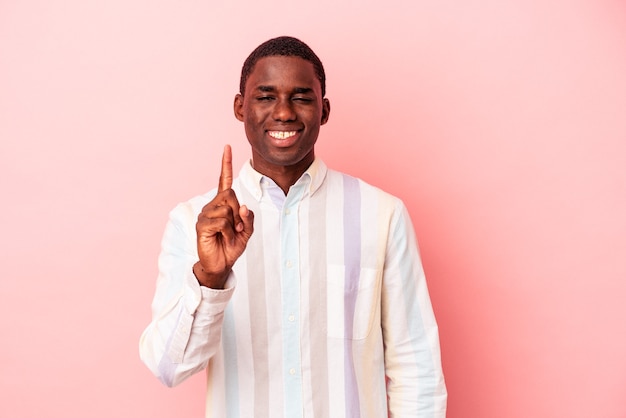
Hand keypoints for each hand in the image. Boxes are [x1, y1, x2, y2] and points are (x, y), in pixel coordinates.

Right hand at [194, 145, 253, 287]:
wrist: (221, 263)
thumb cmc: (231, 246)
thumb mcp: (247, 232)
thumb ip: (248, 218)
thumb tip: (243, 206)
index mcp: (223, 204)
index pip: (224, 181)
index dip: (226, 164)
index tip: (227, 147)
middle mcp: (212, 205)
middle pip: (230, 195)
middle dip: (238, 212)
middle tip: (237, 227)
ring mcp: (205, 214)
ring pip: (227, 209)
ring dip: (234, 224)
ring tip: (229, 235)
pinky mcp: (202, 225)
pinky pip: (221, 222)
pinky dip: (227, 231)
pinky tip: (222, 237)